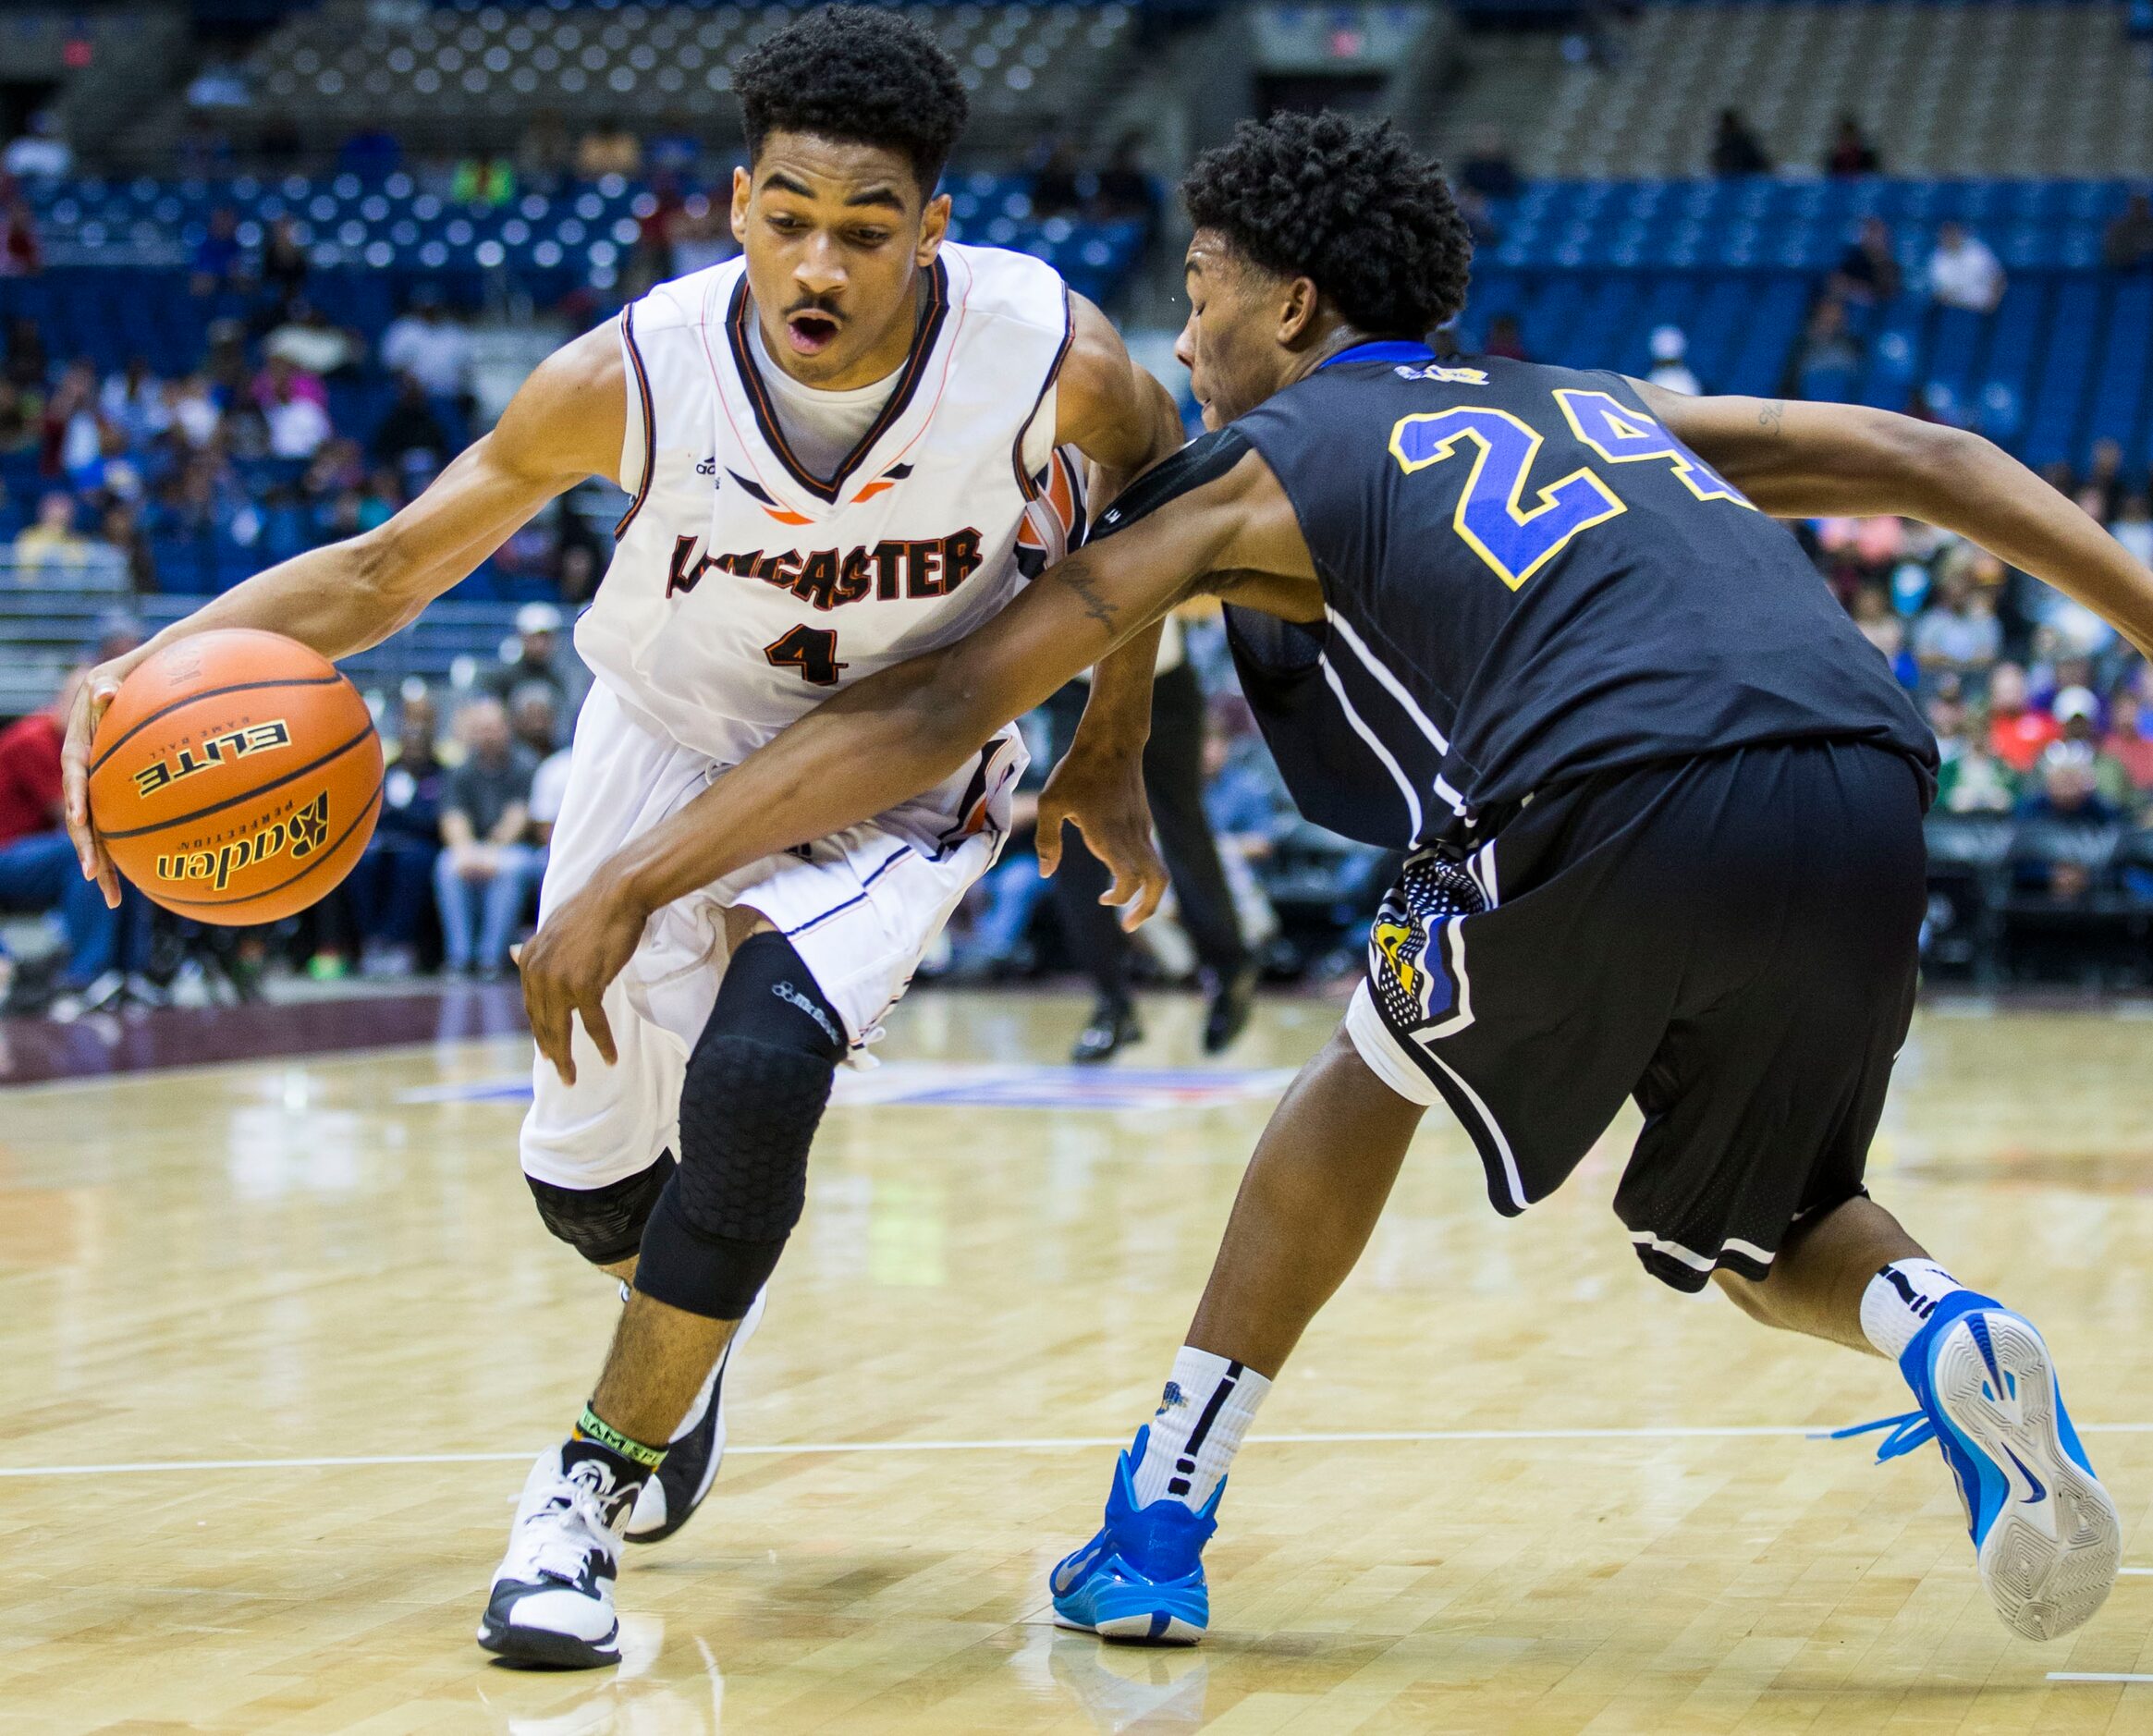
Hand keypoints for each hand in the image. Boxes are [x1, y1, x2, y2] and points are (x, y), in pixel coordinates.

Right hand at [62, 648, 153, 909]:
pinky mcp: (118, 795)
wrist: (145, 681)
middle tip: (95, 874)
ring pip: (99, 830)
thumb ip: (109, 684)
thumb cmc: (132, 675)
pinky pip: (121, 827)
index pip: (74, 772)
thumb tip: (104, 692)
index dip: (75, 796)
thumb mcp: (115, 673)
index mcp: (80, 743)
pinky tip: (139, 882)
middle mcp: (86, 771)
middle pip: (82, 814)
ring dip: (104, 863)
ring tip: (114, 898)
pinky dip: (128, 853)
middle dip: (86, 846)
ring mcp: (101, 786)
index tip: (80, 818)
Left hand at [516, 870, 648, 1085]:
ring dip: (567, 1057)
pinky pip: (593, 1024)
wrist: (617, 895)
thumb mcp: (553, 928)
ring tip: (571, 1078)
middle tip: (561, 1074)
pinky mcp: (584, 985)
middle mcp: (537, 972)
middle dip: (551, 1051)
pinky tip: (609, 1057)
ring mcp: (559, 980)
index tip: (548, 1051)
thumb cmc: (593, 909)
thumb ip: (536, 948)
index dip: (539, 1031)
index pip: (531, 1005)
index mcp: (529, 959)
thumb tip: (511, 953)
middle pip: (542, 1022)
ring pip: (560, 1029)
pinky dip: (602, 1043)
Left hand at [1036, 742, 1167, 930]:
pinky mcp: (1143, 822)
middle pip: (1158, 882)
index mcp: (1110, 834)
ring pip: (1159, 871)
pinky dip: (1140, 874)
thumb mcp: (1050, 802)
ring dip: (1145, 893)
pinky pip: (1150, 856)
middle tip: (1128, 925)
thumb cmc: (1076, 770)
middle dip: (1147, 909)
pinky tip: (1117, 872)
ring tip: (1122, 904)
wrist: (1112, 740)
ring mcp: (1142, 829)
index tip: (1105, 903)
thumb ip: (1047, 840)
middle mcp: (1133, 835)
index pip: (1130, 879)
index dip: (1122, 899)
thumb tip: (1046, 873)